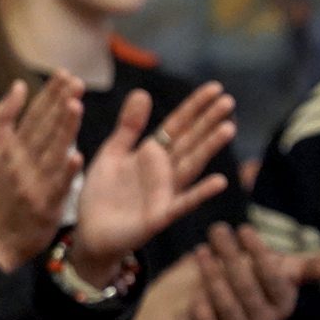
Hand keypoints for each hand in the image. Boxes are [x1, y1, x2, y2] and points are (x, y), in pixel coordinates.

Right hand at [0, 72, 83, 270]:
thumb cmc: (1, 190)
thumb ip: (4, 117)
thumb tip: (19, 86)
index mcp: (9, 145)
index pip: (32, 114)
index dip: (48, 94)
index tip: (64, 74)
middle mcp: (20, 160)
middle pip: (42, 128)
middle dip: (58, 103)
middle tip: (74, 82)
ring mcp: (33, 181)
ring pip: (50, 151)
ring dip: (63, 129)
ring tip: (76, 106)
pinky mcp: (45, 203)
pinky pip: (57, 186)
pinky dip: (66, 171)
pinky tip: (76, 157)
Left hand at [73, 88, 232, 278]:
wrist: (90, 232)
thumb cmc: (102, 194)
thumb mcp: (112, 153)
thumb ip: (129, 126)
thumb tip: (143, 92)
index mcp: (152, 153)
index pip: (178, 125)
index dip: (195, 107)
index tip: (216, 87)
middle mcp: (164, 171)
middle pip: (190, 141)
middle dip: (208, 121)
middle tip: (228, 101)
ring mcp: (165, 192)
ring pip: (191, 166)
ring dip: (209, 148)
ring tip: (228, 128)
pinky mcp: (160, 215)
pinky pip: (183, 202)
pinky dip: (201, 193)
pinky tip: (220, 181)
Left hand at [187, 227, 319, 319]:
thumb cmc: (248, 288)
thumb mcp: (277, 276)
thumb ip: (308, 268)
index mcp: (281, 303)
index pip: (275, 279)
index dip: (261, 255)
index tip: (245, 229)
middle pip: (248, 289)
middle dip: (232, 258)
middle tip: (218, 230)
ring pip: (229, 309)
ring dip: (214, 279)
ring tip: (200, 251)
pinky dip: (203, 316)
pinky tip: (195, 296)